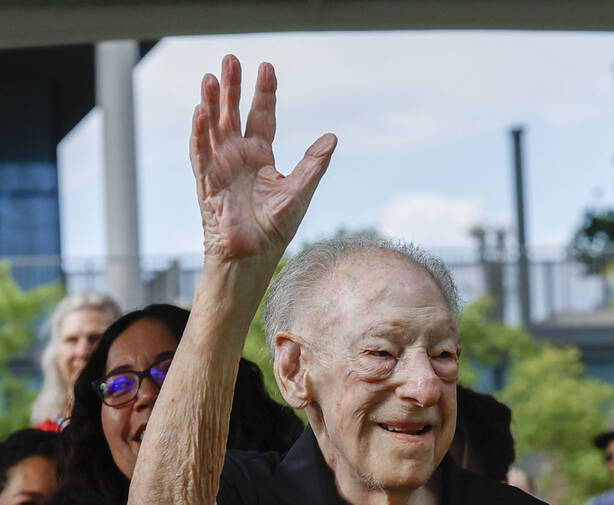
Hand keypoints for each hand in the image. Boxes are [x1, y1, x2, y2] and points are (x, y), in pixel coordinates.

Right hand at [191, 55, 335, 265]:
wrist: (253, 256)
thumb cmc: (275, 228)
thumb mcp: (299, 192)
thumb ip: (314, 164)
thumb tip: (333, 137)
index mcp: (261, 156)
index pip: (262, 117)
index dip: (264, 93)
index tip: (267, 68)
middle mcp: (239, 156)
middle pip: (234, 114)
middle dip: (233, 87)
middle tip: (231, 59)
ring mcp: (220, 167)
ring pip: (213, 128)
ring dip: (212, 103)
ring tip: (212, 77)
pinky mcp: (208, 182)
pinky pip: (201, 153)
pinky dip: (199, 133)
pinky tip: (200, 112)